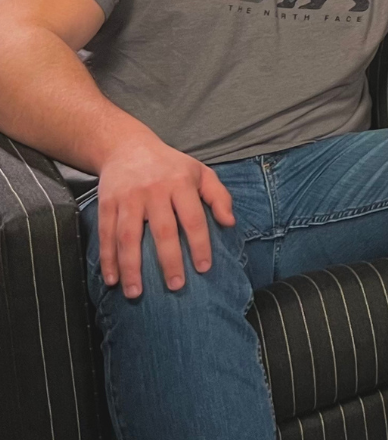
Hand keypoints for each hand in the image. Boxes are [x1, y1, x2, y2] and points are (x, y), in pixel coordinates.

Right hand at [95, 138, 234, 298]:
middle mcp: (154, 191)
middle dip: (169, 261)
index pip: (193, 218)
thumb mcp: (201, 172)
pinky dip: (107, 259)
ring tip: (135, 293)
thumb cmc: (171, 165)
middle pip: (162, 230)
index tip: (204, 268)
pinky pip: (106, 234)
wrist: (126, 146)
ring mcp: (128, 198)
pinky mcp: (106, 203)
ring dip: (130, 267)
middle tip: (175, 287)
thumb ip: (219, 196)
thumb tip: (230, 223)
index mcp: (181, 183)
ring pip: (128, 236)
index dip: (200, 244)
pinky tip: (111, 279)